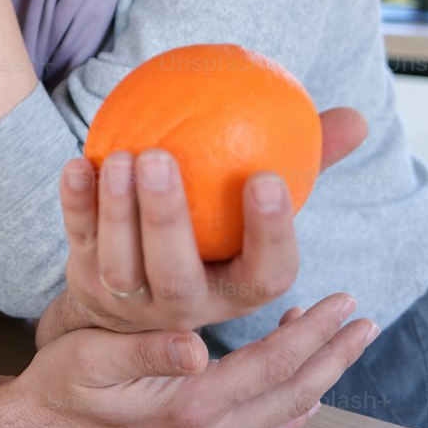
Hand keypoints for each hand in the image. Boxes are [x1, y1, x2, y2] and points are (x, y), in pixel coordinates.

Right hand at [0, 292, 375, 427]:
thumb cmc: (59, 386)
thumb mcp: (92, 354)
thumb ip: (147, 350)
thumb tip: (198, 346)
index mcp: (189, 409)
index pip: (271, 366)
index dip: (311, 332)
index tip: (340, 302)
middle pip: (292, 395)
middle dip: (331, 355)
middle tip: (362, 322)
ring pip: (283, 417)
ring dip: (316, 379)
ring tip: (337, 344)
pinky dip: (290, 408)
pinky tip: (298, 392)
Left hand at [36, 107, 367, 340]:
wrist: (135, 290)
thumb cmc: (216, 232)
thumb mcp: (258, 209)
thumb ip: (305, 164)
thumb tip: (352, 121)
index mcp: (238, 288)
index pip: (266, 275)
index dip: (270, 233)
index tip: (267, 178)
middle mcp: (186, 305)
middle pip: (177, 277)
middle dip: (165, 221)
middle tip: (160, 158)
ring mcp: (131, 300)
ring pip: (122, 267)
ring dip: (118, 212)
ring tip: (123, 156)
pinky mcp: (86, 280)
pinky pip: (80, 242)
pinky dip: (76, 206)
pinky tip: (79, 162)